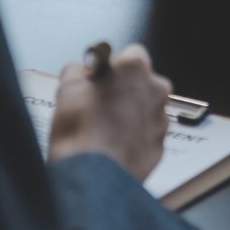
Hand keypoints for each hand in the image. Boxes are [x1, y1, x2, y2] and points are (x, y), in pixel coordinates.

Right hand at [49, 44, 171, 181]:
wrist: (91, 173)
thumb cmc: (80, 127)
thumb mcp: (68, 85)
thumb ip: (79, 70)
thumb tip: (82, 72)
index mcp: (136, 69)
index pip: (131, 55)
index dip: (114, 67)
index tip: (101, 78)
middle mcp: (156, 91)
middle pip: (143, 83)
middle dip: (125, 91)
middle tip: (101, 105)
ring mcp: (161, 120)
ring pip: (146, 110)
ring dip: (130, 115)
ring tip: (105, 129)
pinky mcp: (160, 146)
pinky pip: (147, 136)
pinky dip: (134, 138)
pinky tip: (113, 146)